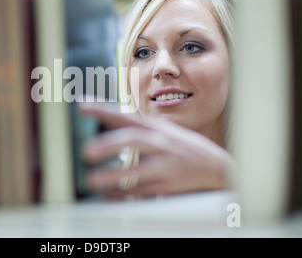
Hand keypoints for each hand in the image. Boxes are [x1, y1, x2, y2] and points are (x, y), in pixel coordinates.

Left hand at [79, 102, 234, 199]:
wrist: (219, 169)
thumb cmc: (186, 148)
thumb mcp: (166, 132)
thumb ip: (142, 127)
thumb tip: (116, 118)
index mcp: (157, 129)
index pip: (127, 116)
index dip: (104, 110)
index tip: (82, 106)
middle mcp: (161, 144)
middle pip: (134, 140)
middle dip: (110, 144)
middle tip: (87, 152)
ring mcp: (167, 166)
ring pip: (138, 171)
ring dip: (113, 176)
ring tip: (92, 180)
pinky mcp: (170, 186)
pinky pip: (144, 191)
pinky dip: (124, 194)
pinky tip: (109, 196)